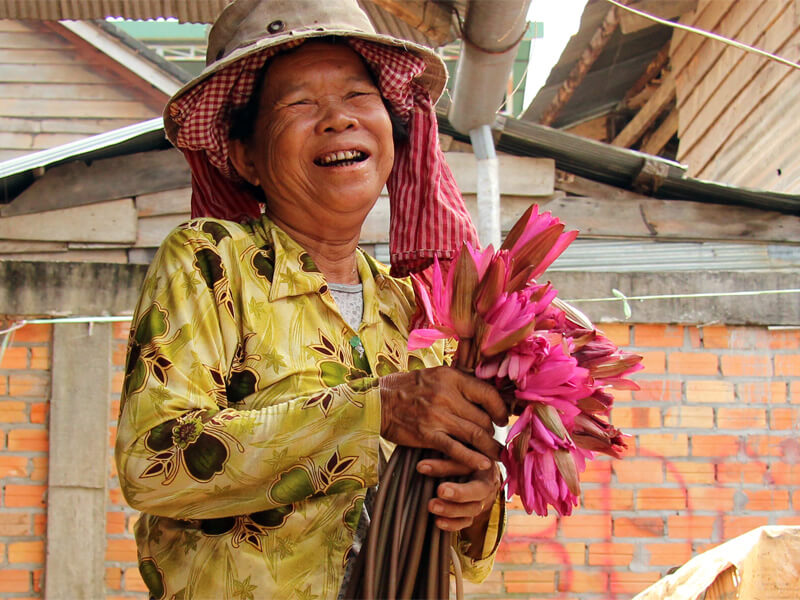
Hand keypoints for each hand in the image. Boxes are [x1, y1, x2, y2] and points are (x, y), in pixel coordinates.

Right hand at [379, 367, 507, 471]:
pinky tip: (483, 464)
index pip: (487, 393)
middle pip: (483, 418)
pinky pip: (456, 449)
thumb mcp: (434, 374)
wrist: (377, 402)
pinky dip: (473, 459)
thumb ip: (458, 381)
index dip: (500, 409)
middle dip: (493, 431)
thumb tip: (484, 389)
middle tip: (495, 439)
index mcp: (451, 377)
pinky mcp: (427, 435)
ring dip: (489, 447)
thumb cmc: (406, 387)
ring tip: (496, 454)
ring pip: (475, 434)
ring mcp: (437, 416)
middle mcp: (447, 395)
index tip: (503, 418)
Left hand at [427, 465, 502, 556]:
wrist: (480, 473)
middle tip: (440, 491)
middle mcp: (486, 485)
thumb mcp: (457, 454)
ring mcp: (482, 502)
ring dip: (451, 509)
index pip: (470, 467)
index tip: (427, 472)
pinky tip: (438, 522)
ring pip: (472, 509)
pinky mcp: (474, 513)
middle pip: (477, 491)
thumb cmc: (465, 459)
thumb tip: (420, 466)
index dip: (448, 466)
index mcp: (484, 466)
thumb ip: (443, 459)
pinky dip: (453, 524)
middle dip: (459, 493)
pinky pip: (466, 522)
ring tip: (432, 506)